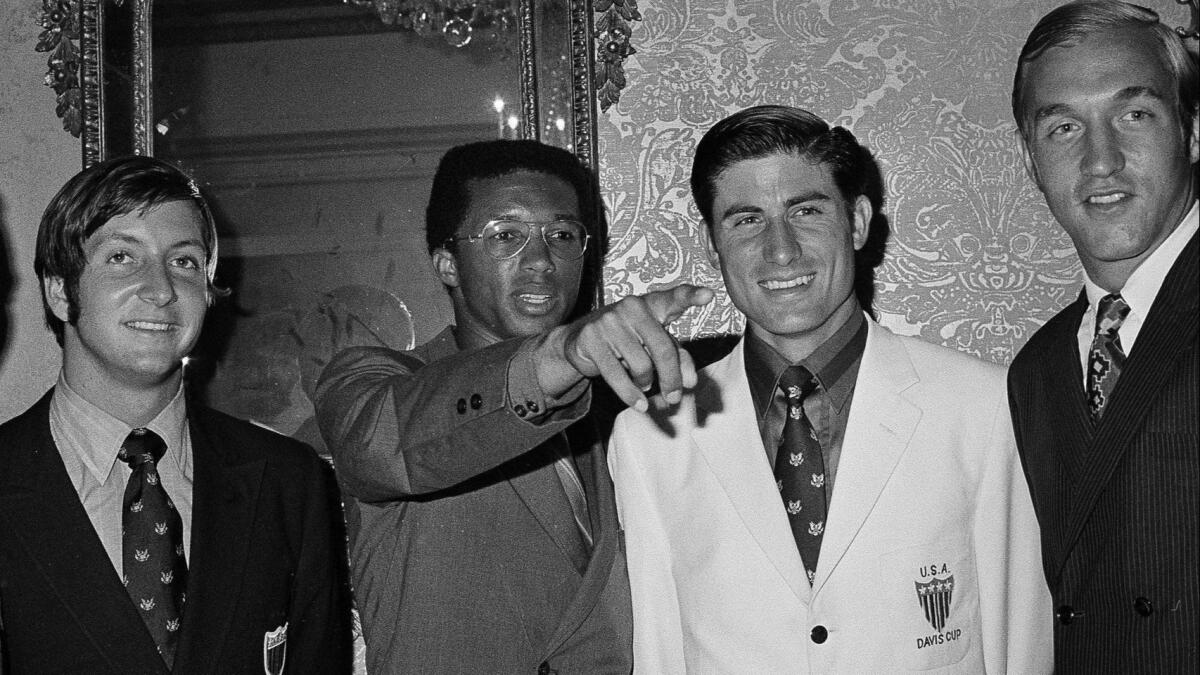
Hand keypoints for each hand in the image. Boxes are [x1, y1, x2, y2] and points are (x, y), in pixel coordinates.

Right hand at [536, 284, 713, 410]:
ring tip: (644, 385)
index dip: (692, 296)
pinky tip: (638, 404)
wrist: (580, 340)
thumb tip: (689, 383)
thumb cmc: (627, 340)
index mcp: (652, 304)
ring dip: (646, 383)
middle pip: (663, 349)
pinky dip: (630, 394)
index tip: (709, 295)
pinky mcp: (591, 338)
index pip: (674, 298)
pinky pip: (617, 375)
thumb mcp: (654, 345)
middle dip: (671, 379)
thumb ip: (678, 359)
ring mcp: (610, 320)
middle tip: (674, 398)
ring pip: (641, 366)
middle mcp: (632, 306)